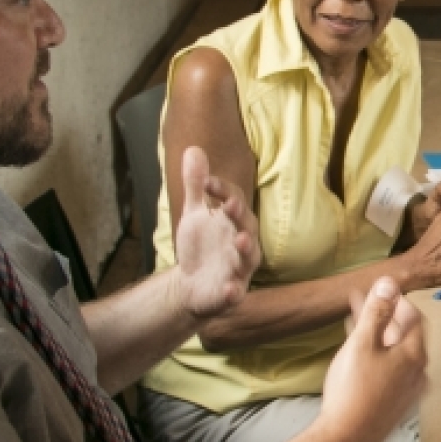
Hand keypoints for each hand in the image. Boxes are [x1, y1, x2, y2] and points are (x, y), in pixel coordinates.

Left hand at [169, 146, 260, 317]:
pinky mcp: (231, 293)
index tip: (207, 183)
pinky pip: (235, 293)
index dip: (223, 191)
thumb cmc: (201, 246)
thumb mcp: (194, 213)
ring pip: (249, 259)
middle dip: (240, 216)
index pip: (235, 202)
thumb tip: (193, 149)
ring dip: (246, 249)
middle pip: (248, 227)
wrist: (192, 285)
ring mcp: (239, 268)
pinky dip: (233, 291)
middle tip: (229, 205)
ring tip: (239, 241)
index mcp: (235, 222)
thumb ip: (196, 185)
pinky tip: (228, 289)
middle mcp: (242, 243)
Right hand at [315, 277, 427, 441]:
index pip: (415, 317)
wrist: (346, 438)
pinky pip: (391, 372)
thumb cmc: (353, 392)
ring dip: (379, 337)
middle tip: (365, 306)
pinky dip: (378, 358)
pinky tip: (359, 358)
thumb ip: (376, 311)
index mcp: (415, 354)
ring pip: (397, 355)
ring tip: (357, 328)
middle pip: (406, 336)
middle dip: (385, 318)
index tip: (381, 293)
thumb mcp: (362, 343)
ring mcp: (408, 391)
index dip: (398, 301)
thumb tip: (389, 284)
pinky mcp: (395, 404)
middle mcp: (418, 372)